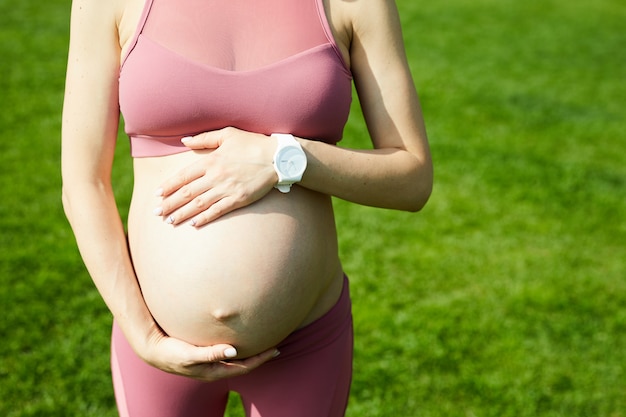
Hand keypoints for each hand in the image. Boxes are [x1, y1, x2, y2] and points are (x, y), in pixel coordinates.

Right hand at [139, 325, 278, 381]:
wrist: (153, 351)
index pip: (244, 367)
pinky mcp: (205, 356)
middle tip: (276, 347)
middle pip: (243, 365)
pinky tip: (240, 340)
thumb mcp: (191, 354)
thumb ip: (211, 353)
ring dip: (250, 353)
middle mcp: (214, 369)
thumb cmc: (171, 352)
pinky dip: (238, 349)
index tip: (275, 350)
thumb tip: (234, 351)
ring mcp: (210, 364)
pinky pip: (227, 353)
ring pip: (236, 360)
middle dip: (260, 357)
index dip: (261, 359)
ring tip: (262, 343)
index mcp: (214, 372)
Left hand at [155, 127, 277, 226]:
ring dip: (183, 214)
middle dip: (170, 204)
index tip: (157, 194)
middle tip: (157, 213)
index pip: (184, 176)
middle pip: (187, 193)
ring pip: (199, 204)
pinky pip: (217, 211)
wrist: (278, 158)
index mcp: (211, 160)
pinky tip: (194, 224)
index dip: (169, 186)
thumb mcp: (228, 134)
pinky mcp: (239, 199)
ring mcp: (227, 189)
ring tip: (170, 221)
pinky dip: (204, 218)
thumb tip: (183, 140)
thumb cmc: (253, 143)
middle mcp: (216, 176)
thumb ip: (204, 138)